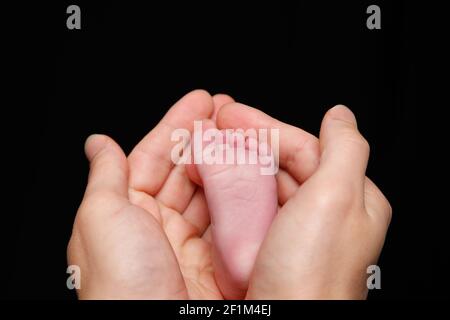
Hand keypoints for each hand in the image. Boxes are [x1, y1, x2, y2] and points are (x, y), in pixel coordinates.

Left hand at [67, 90, 233, 298]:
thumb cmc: (122, 284)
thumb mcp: (102, 219)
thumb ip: (106, 176)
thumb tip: (98, 143)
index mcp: (124, 214)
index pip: (152, 157)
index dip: (176, 126)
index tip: (200, 101)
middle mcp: (156, 228)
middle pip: (185, 170)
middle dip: (206, 138)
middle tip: (229, 112)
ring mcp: (188, 245)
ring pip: (209, 192)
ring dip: (225, 162)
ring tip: (244, 135)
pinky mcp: (216, 262)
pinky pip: (228, 219)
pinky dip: (240, 195)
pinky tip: (251, 174)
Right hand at [216, 103, 391, 298]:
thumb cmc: (314, 277)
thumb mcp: (337, 200)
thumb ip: (344, 148)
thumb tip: (340, 115)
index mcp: (349, 199)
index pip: (305, 147)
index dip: (266, 125)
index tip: (231, 113)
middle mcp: (322, 217)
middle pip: (279, 164)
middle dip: (244, 142)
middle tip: (212, 126)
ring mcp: (291, 235)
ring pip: (259, 185)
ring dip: (231, 164)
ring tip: (203, 149)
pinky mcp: (267, 252)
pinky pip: (245, 211)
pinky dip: (226, 193)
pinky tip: (208, 184)